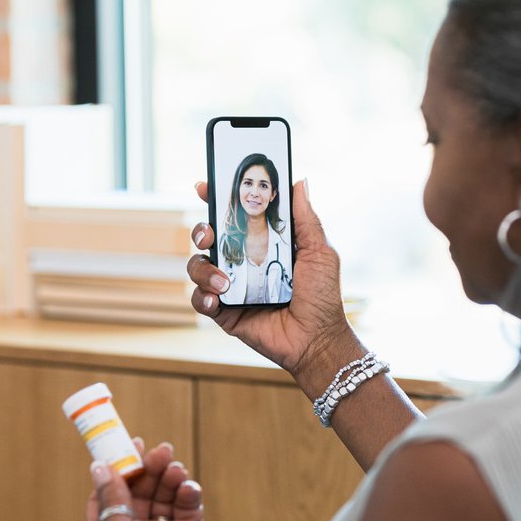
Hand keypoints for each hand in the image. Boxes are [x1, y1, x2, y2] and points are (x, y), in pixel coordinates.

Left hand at [83, 439, 227, 520]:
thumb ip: (109, 496)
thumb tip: (99, 467)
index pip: (104, 497)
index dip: (115, 470)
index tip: (128, 446)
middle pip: (136, 492)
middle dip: (148, 470)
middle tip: (161, 451)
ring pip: (161, 496)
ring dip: (169, 480)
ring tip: (177, 470)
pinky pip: (184, 506)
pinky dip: (186, 494)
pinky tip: (189, 490)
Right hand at [187, 179, 356, 382]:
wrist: (317, 339)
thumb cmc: (322, 296)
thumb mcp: (319, 252)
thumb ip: (305, 218)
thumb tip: (300, 182)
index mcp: (263, 243)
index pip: (234, 216)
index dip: (216, 199)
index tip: (205, 187)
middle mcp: (242, 261)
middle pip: (209, 237)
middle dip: (201, 230)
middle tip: (209, 235)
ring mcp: (231, 287)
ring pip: (198, 266)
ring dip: (203, 268)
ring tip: (224, 281)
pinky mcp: (224, 312)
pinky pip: (200, 299)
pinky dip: (202, 296)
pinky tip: (217, 299)